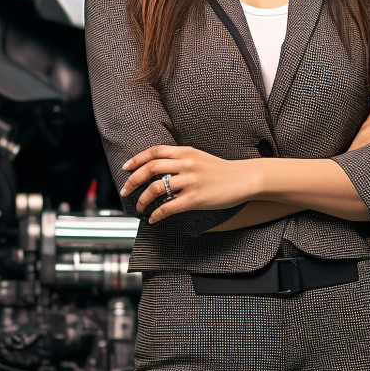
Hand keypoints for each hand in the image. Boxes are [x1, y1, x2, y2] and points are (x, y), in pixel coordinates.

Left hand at [119, 145, 254, 223]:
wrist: (244, 178)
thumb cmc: (221, 170)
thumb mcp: (199, 157)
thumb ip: (180, 159)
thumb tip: (158, 168)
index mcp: (186, 152)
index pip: (154, 152)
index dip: (136, 159)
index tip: (125, 169)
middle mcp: (186, 164)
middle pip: (150, 169)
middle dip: (133, 181)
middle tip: (125, 191)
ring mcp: (191, 181)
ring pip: (156, 188)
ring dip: (143, 200)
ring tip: (140, 208)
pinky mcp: (196, 198)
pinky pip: (169, 207)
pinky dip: (157, 214)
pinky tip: (153, 218)